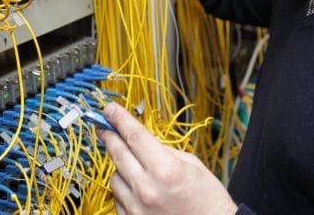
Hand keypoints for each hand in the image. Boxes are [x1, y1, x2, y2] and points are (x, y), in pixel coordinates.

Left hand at [101, 103, 237, 214]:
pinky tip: (135, 186)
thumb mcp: (192, 165)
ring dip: (120, 166)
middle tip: (105, 126)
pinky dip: (124, 189)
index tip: (110, 109)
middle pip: (119, 154)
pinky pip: (118, 198)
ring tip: (134, 165)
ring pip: (115, 177)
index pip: (135, 136)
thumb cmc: (208, 200)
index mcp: (165, 169)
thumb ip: (164, 152)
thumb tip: (143, 143)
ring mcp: (137, 208)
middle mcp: (147, 189)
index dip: (120, 119)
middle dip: (110, 136)